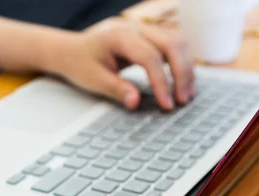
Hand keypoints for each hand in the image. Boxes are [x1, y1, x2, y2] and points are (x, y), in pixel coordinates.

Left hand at [48, 18, 194, 110]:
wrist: (72, 50)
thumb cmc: (80, 63)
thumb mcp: (93, 79)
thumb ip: (115, 89)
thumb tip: (135, 103)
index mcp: (119, 36)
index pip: (150, 57)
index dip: (161, 82)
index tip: (166, 104)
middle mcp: (137, 28)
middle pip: (172, 44)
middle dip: (182, 73)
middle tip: (182, 101)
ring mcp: (145, 30)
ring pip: (178, 43)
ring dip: (186, 69)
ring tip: (186, 95)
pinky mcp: (150, 38)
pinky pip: (173, 47)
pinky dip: (181, 65)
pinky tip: (182, 85)